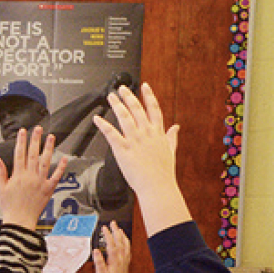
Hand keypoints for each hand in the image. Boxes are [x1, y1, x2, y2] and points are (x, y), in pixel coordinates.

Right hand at [0, 126, 66, 230]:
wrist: (20, 221)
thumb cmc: (9, 206)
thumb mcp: (0, 188)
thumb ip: (0, 172)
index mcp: (18, 175)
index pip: (20, 154)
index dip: (21, 141)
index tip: (23, 131)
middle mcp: (30, 176)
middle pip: (33, 154)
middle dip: (35, 140)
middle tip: (38, 129)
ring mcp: (40, 182)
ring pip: (46, 161)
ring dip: (49, 148)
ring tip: (51, 137)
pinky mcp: (48, 189)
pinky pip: (56, 176)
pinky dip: (60, 167)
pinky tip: (63, 158)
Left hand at [92, 83, 190, 236]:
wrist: (157, 186)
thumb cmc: (163, 172)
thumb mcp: (171, 151)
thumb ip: (171, 137)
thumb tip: (176, 127)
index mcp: (158, 133)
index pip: (154, 109)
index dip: (149, 96)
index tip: (144, 86)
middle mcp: (147, 133)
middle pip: (137, 109)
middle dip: (129, 97)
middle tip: (121, 88)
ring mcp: (135, 140)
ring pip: (124, 117)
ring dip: (116, 105)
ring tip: (110, 96)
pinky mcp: (123, 149)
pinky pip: (111, 133)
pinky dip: (103, 125)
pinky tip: (97, 118)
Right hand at [93, 221, 132, 272]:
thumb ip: (99, 263)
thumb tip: (96, 251)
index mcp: (115, 261)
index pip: (112, 244)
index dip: (108, 235)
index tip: (104, 227)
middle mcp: (122, 259)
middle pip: (120, 242)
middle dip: (116, 231)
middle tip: (113, 223)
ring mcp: (125, 261)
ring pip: (125, 245)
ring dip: (122, 236)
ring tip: (119, 228)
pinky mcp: (125, 264)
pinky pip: (127, 250)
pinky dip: (126, 243)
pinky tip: (124, 242)